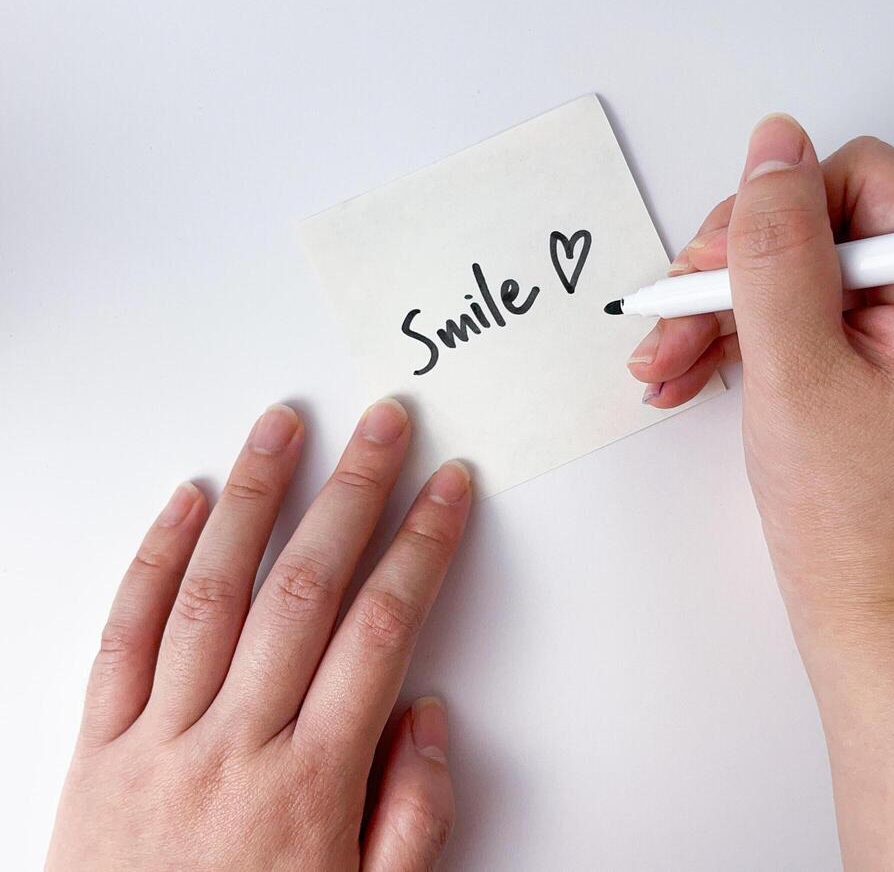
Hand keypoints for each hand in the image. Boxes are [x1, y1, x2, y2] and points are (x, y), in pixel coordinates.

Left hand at [48, 401, 470, 871]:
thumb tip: (426, 713)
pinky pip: (122, 637)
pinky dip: (154, 560)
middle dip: (354, 493)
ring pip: (213, 592)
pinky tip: (187, 502)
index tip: (446, 490)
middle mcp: (234, 746)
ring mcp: (158, 741)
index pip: (382, 629)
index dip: (422, 547)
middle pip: (307, 589)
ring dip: (256, 497)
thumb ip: (414, 817)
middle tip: (383, 426)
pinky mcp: (96, 749)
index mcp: (310, 785)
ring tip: (285, 427)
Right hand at [629, 116, 893, 868]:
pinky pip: (817, 316)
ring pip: (809, 273)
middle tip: (671, 324)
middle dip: (735, 274)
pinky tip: (696, 374)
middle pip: (828, 225)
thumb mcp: (794, 368)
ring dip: (727, 312)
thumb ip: (775, 246)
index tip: (709, 275)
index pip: (861, 180)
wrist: (880, 617)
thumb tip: (772, 142)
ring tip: (664, 367)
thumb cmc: (853, 518)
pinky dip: (753, 340)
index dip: (772, 217)